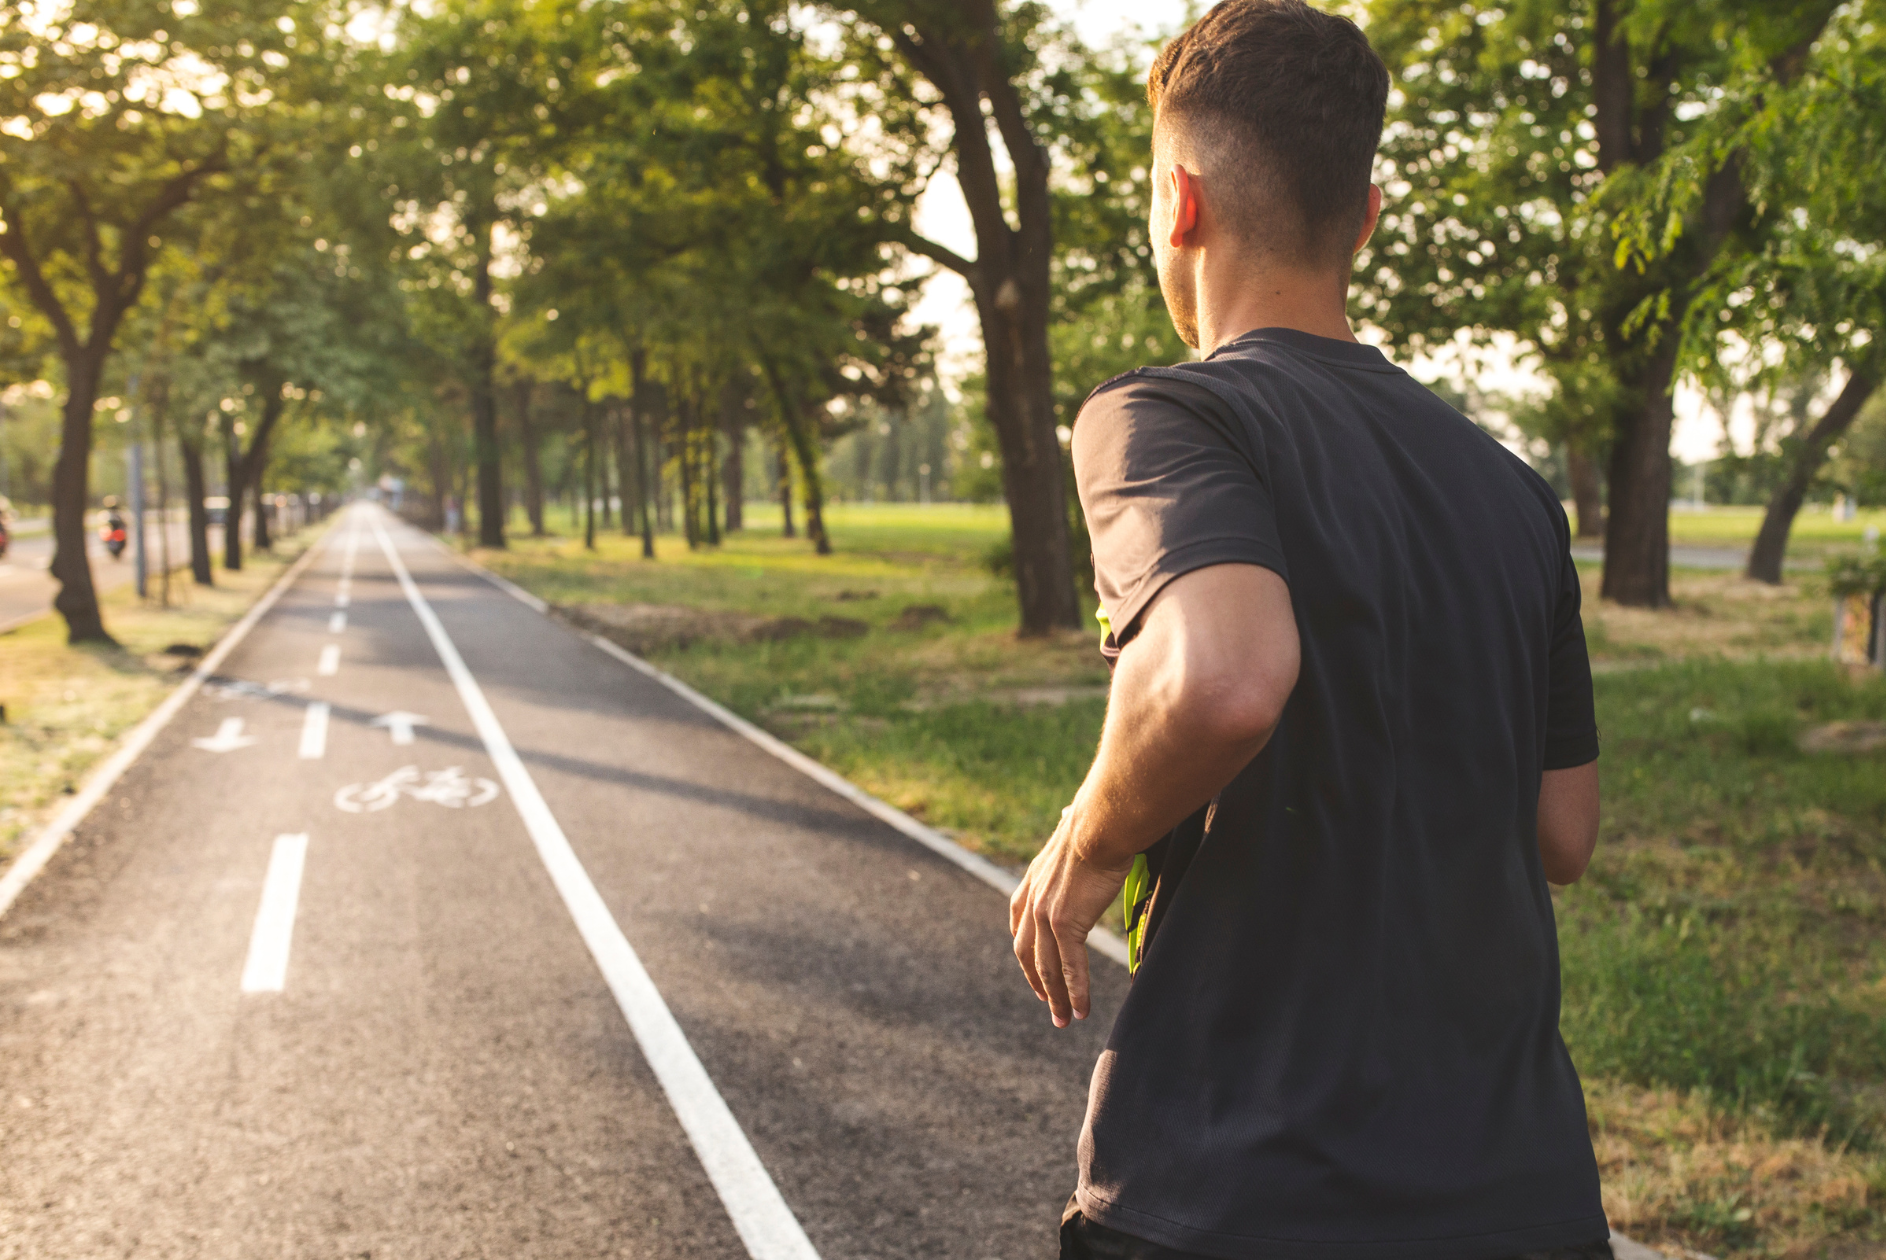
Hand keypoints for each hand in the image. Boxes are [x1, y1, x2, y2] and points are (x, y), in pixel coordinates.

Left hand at [1009, 807, 1131, 1027]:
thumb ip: (1067, 835)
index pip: (1019, 924)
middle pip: (1028, 953)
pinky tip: (1083, 1010)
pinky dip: (1076, 992)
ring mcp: (1045, 915)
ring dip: (1057, 998)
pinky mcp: (1065, 924)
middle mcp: (1032, 900)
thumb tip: (1070, 812)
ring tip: (1066, 1020)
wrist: (1101, 825)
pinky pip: (1070, 967)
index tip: (1034, 970)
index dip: (1026, 952)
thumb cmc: (1097, 823)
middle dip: (1037, 983)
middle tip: (1050, 1006)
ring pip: (1047, 968)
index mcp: (1032, 880)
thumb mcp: (1072, 830)